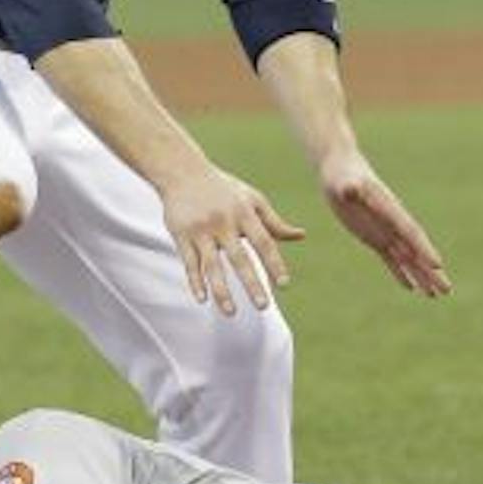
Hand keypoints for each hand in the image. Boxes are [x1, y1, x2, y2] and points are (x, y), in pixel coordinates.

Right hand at [160, 165, 304, 314]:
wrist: (182, 170)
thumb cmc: (223, 188)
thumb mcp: (251, 199)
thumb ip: (274, 222)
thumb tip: (301, 236)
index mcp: (244, 213)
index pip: (264, 242)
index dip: (274, 263)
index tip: (284, 284)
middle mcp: (224, 222)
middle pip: (240, 258)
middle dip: (252, 283)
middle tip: (263, 306)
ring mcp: (201, 229)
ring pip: (212, 265)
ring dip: (222, 291)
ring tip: (232, 313)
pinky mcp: (181, 234)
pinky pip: (189, 262)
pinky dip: (195, 281)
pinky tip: (202, 299)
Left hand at [320, 150, 449, 296]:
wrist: (341, 171)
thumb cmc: (342, 175)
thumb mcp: (344, 182)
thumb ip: (350, 188)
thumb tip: (351, 188)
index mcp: (389, 209)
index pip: (410, 232)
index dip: (424, 249)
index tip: (438, 265)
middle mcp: (392, 223)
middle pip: (416, 250)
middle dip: (431, 271)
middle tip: (447, 290)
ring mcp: (385, 231)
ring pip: (407, 258)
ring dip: (421, 276)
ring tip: (436, 296)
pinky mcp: (374, 237)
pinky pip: (391, 258)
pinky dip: (401, 273)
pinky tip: (412, 288)